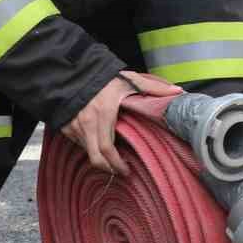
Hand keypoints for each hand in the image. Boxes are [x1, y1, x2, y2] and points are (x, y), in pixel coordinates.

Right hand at [61, 70, 181, 175]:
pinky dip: (88, 146)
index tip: (127, 170)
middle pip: (95, 158)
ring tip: (112, 159)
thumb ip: (153, 87)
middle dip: (108, 169)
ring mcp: (74, 125)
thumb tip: (177, 92)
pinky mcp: (65, 126)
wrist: (75, 71)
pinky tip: (98, 144)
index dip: (117, 164)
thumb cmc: (104, 77)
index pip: (108, 149)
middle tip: (120, 172)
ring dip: (99, 158)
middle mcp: (87, 122)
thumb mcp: (129, 80)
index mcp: (104, 113)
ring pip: (87, 151)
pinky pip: (77, 143)